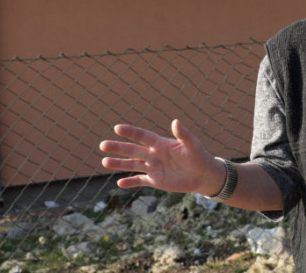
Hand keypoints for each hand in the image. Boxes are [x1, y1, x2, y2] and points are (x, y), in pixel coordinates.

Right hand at [99, 119, 219, 194]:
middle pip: (133, 150)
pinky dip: (130, 182)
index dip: (131, 132)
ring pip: (133, 164)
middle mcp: (154, 154)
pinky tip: (119, 183)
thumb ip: (183, 134)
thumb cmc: (199, 156)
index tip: (117, 128)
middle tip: (102, 145)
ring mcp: (154, 167)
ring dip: (119, 163)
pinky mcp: (156, 180)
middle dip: (118, 148)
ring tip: (104, 161)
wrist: (203, 174)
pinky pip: (140, 181)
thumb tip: (175, 121)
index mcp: (161, 143)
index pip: (143, 136)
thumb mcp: (192, 144)